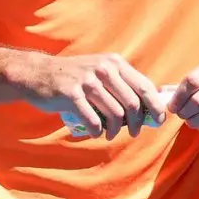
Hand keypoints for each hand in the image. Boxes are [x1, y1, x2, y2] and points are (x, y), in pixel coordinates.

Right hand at [18, 52, 166, 140]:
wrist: (38, 73)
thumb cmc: (75, 76)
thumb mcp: (101, 70)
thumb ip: (122, 83)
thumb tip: (148, 106)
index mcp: (115, 63)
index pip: (144, 86)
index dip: (155, 105)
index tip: (160, 119)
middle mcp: (104, 69)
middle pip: (132, 103)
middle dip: (137, 123)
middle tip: (134, 133)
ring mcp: (87, 81)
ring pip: (115, 114)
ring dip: (116, 130)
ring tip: (110, 134)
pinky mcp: (71, 95)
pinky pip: (93, 121)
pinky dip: (98, 132)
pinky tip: (96, 133)